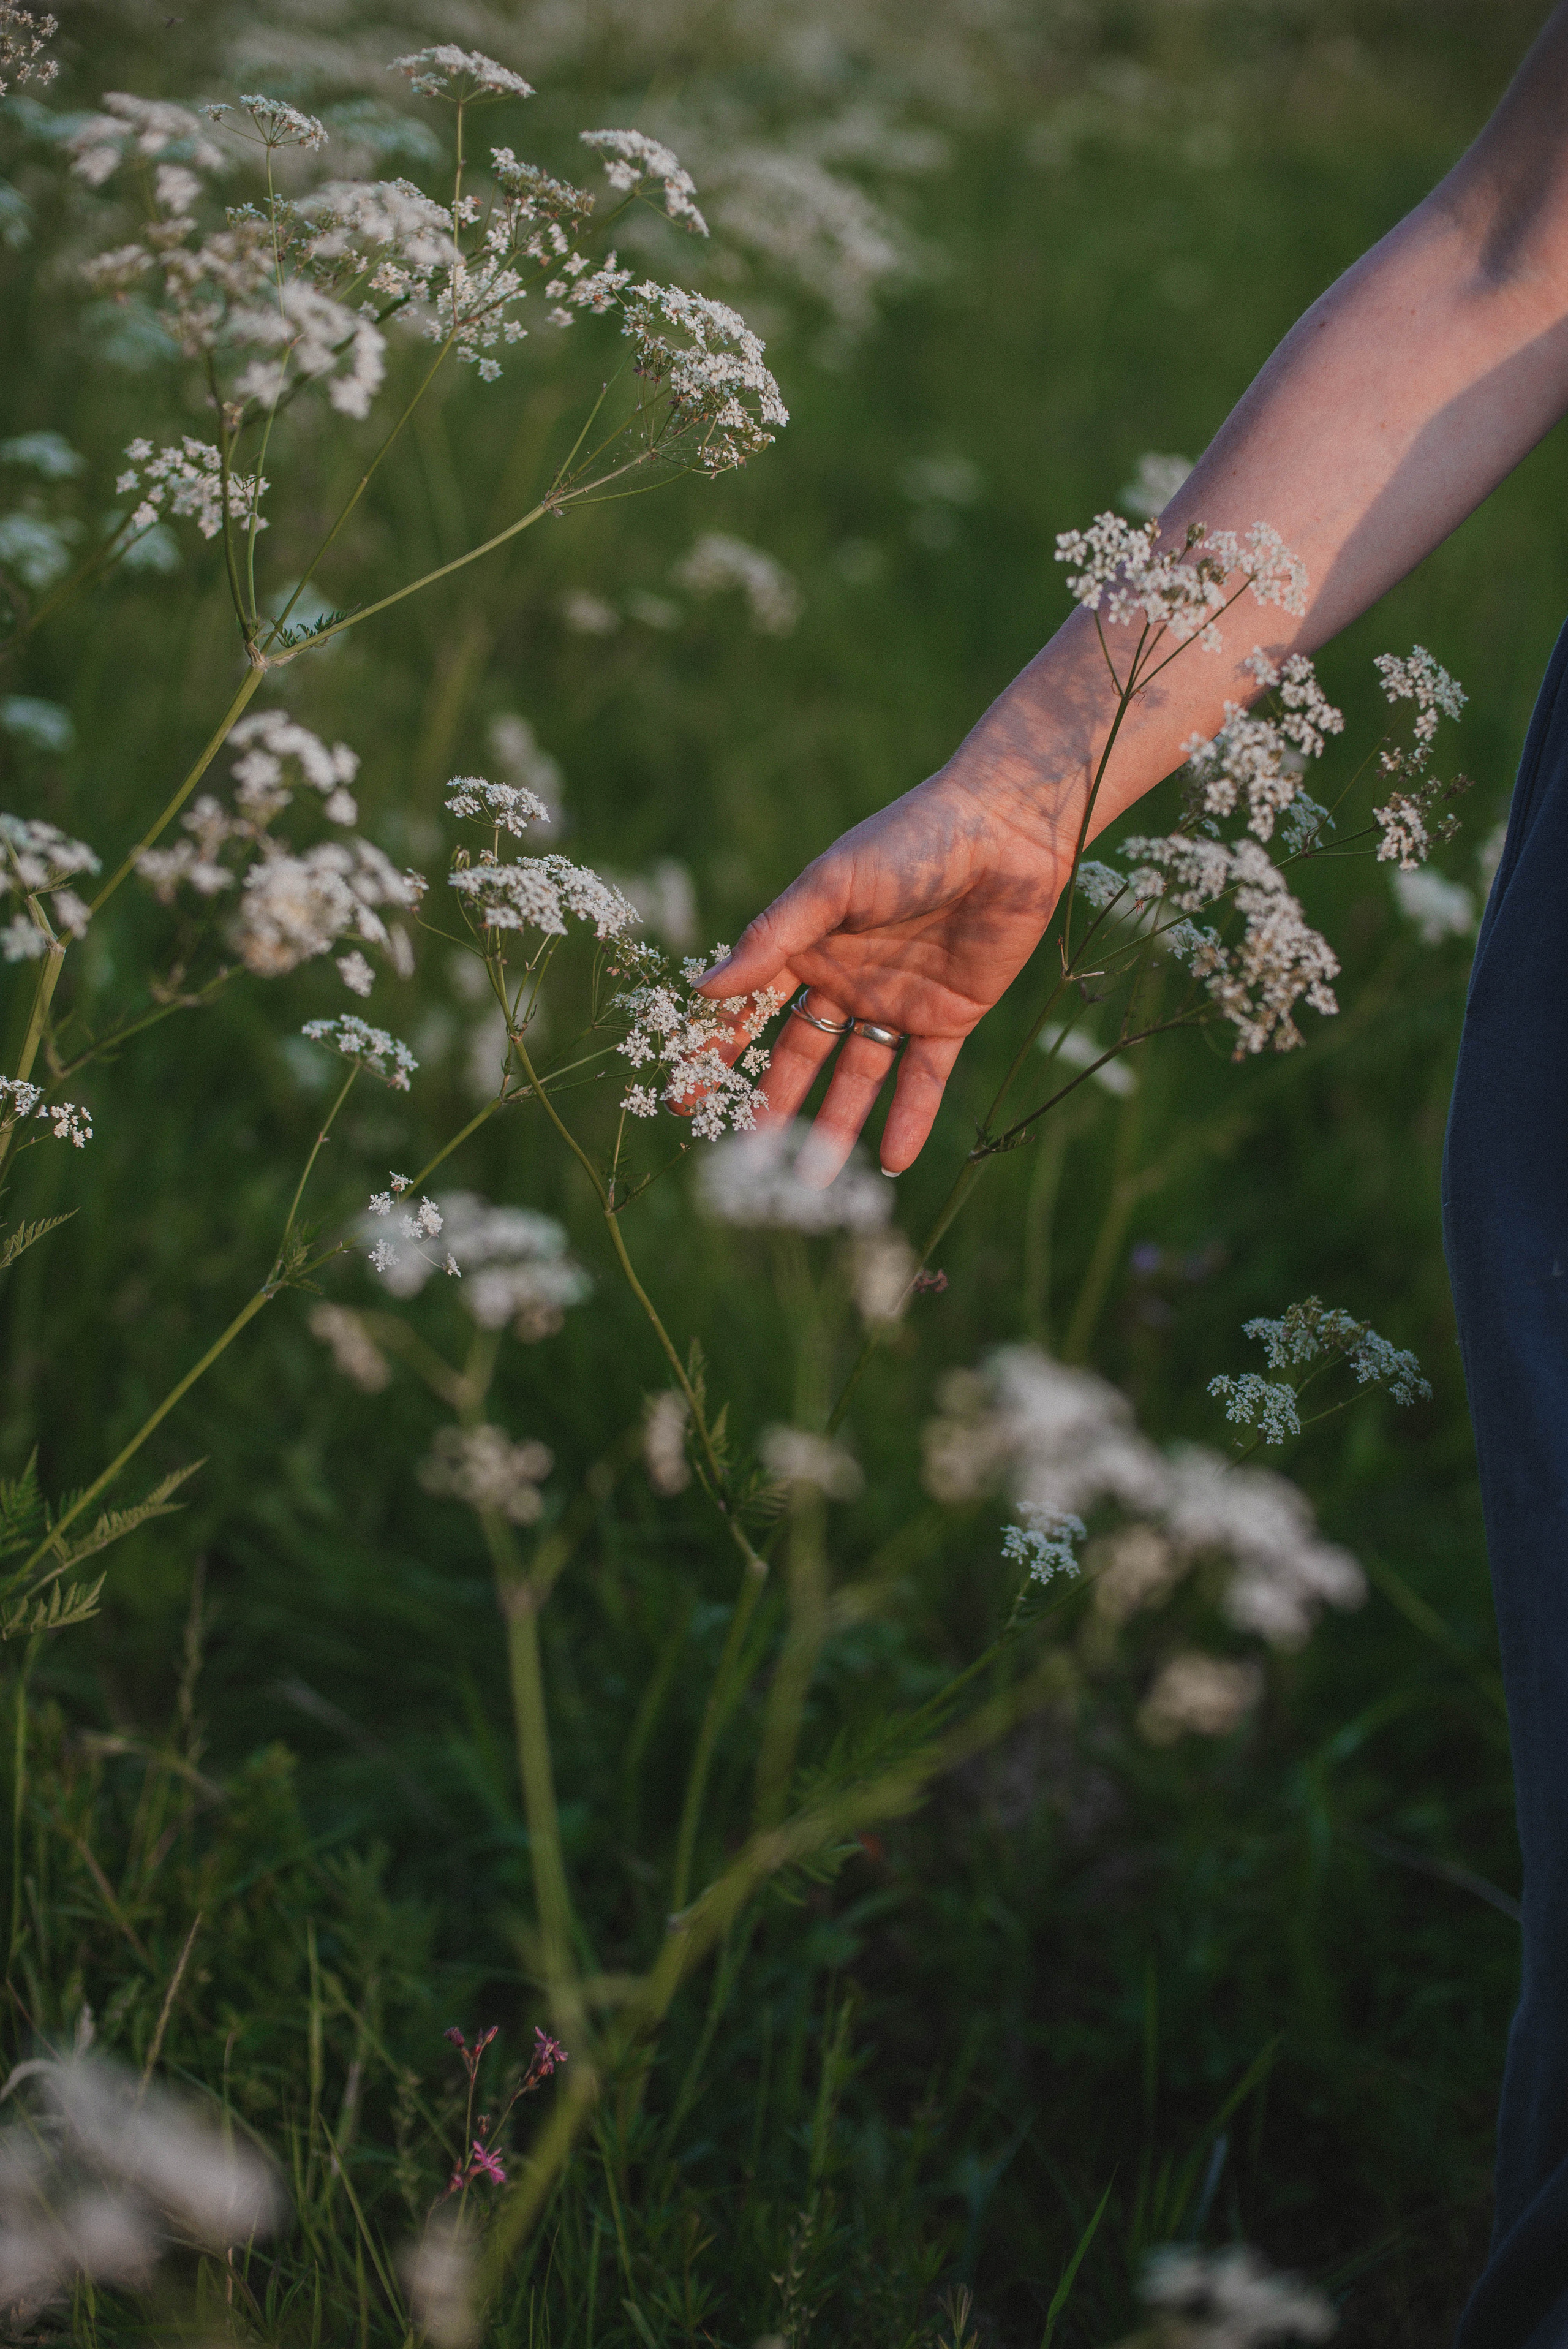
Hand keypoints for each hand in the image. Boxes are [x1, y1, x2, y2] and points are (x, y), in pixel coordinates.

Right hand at [697, 767, 1068, 1178]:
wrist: (1007, 830)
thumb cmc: (913, 838)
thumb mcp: (832, 885)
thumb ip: (772, 940)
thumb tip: (701, 989)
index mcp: (808, 943)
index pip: (751, 1009)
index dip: (716, 1053)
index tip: (684, 1100)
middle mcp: (845, 979)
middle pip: (799, 1053)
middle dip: (770, 1102)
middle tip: (743, 1156)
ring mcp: (896, 1002)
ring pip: (857, 1076)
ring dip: (835, 1125)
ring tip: (812, 1180)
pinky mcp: (949, 1018)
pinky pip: (923, 1078)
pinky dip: (908, 1118)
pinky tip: (891, 1161)